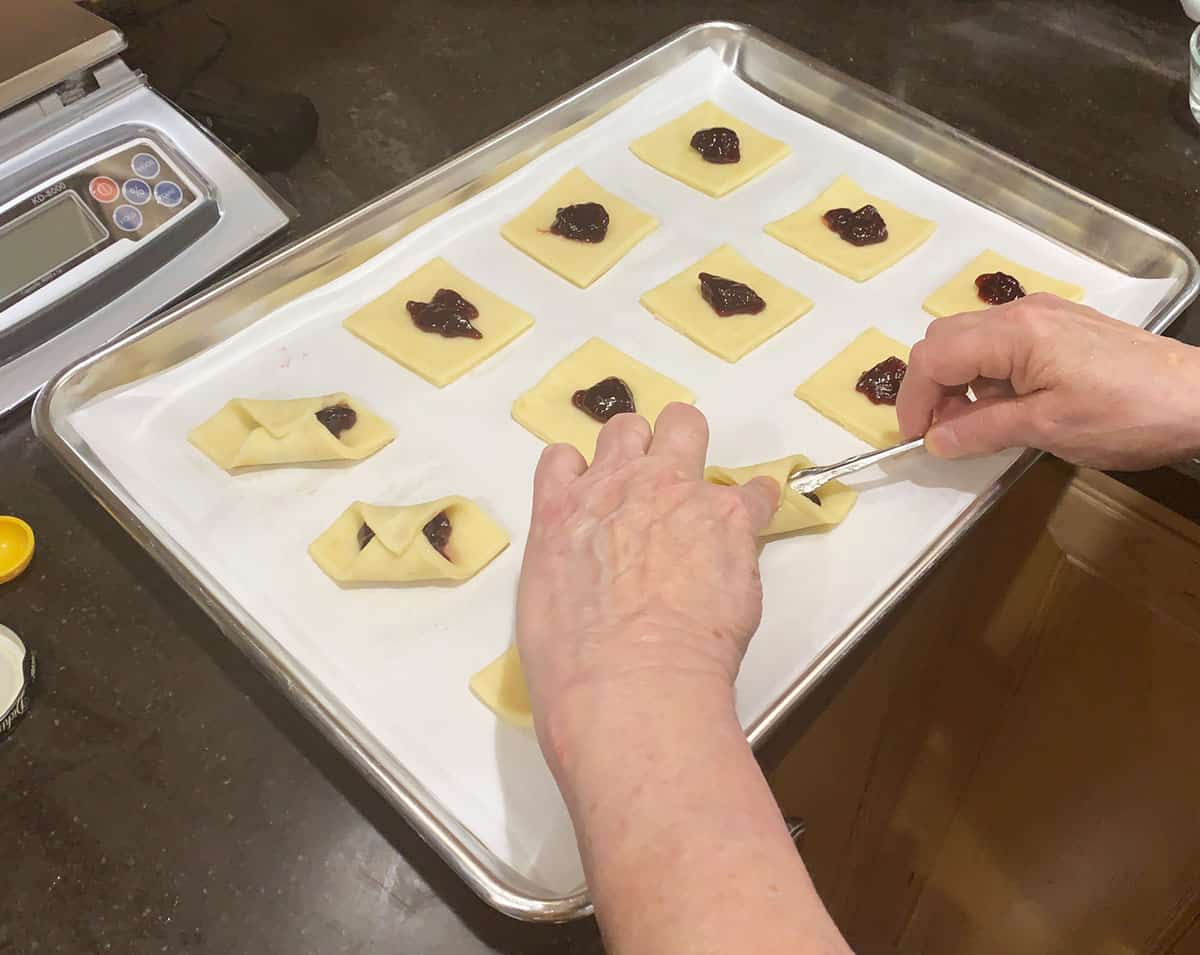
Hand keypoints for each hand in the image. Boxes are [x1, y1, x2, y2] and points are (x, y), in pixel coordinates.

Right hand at [516, 403, 778, 768]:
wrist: (630, 681)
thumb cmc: (573, 663)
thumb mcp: (542, 604)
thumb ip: (569, 567)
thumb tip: (592, 579)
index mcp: (560, 512)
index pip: (563, 460)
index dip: (584, 474)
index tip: (597, 497)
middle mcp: (615, 485)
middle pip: (628, 428)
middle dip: (642, 447)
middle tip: (656, 486)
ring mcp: (674, 492)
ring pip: (683, 426)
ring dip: (692, 449)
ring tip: (704, 488)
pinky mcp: (728, 515)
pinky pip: (751, 488)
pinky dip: (755, 501)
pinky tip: (756, 519)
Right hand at [897, 293, 1199, 469]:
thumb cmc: (1127, 413)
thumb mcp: (1046, 428)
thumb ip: (982, 430)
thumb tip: (935, 440)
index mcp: (1015, 332)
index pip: (935, 357)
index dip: (914, 399)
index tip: (916, 437)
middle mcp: (1023, 313)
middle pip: (945, 340)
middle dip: (931, 386)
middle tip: (941, 432)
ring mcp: (1044, 316)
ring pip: (971, 341)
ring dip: (959, 383)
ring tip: (977, 427)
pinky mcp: (1062, 328)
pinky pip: (1002, 344)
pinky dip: (988, 376)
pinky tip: (1008, 408)